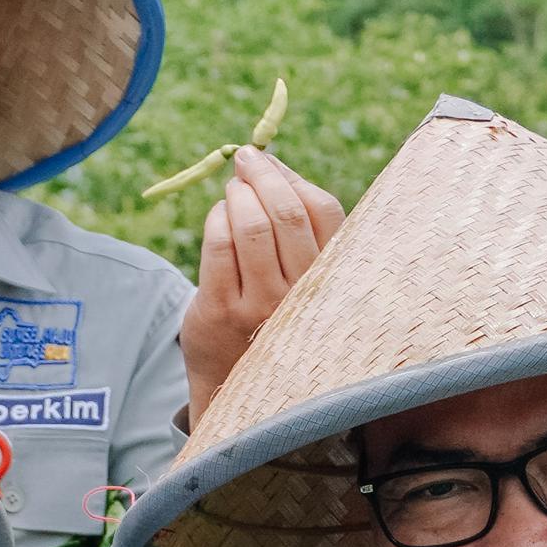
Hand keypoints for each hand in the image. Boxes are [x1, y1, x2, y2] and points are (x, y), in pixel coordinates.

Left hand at [179, 148, 344, 420]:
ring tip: (232, 190)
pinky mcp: (221, 310)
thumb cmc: (272, 318)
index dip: (292, 177)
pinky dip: (216, 218)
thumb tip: (272, 163)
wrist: (237, 387)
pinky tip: (219, 219)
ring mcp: (261, 305)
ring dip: (236, 194)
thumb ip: (298, 231)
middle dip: (261, 173)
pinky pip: (218, 244)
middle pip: (286, 212)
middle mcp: (302, 294)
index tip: (271, 162)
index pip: (323, 210)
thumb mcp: (301, 280)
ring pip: (251, 224)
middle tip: (245, 158)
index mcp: (330, 279)